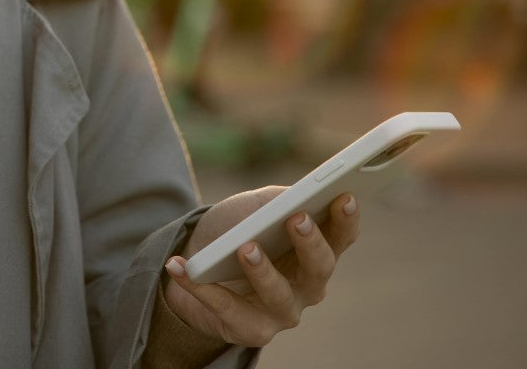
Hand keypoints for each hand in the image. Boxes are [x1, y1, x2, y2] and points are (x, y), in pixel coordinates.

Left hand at [161, 187, 359, 347]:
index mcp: (315, 252)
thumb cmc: (236, 229)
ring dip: (262, 270)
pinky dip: (202, 287)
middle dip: (310, 243)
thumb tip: (293, 198)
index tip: (343, 196)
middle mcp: (307, 286)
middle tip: (296, 219)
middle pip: (319, 268)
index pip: (341, 237)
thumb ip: (278, 200)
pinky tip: (181, 267)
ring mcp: (282, 312)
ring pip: (278, 295)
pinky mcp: (251, 330)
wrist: (196, 261)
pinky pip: (227, 309)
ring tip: (245, 247)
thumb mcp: (256, 207)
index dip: (346, 219)